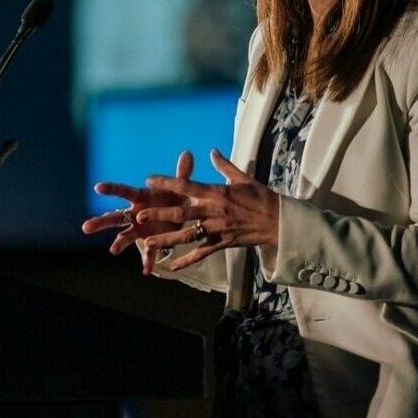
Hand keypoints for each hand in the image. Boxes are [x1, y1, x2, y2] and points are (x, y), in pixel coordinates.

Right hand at [81, 151, 193, 274]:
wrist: (182, 215)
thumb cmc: (174, 197)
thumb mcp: (179, 186)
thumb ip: (181, 173)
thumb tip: (188, 154)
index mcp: (141, 197)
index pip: (124, 191)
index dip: (111, 189)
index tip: (97, 187)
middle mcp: (136, 213)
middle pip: (115, 217)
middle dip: (100, 222)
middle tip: (85, 228)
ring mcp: (141, 228)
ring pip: (125, 236)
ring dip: (119, 243)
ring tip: (113, 250)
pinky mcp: (151, 240)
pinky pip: (149, 251)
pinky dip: (148, 261)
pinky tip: (146, 271)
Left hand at [137, 149, 278, 270]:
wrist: (278, 220)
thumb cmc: (261, 197)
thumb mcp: (243, 178)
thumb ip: (224, 166)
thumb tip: (212, 151)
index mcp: (216, 193)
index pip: (187, 186)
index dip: (167, 183)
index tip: (149, 180)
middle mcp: (213, 211)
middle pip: (181, 213)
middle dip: (159, 214)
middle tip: (139, 215)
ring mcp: (217, 229)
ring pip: (187, 235)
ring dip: (167, 239)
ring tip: (148, 242)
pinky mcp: (222, 243)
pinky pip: (202, 253)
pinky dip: (187, 260)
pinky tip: (172, 266)